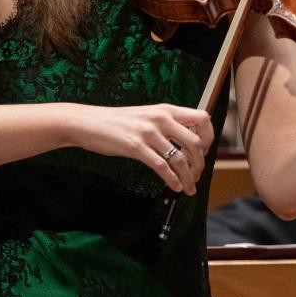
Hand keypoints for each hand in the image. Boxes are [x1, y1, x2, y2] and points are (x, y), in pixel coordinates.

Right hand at [72, 103, 212, 194]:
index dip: (209, 137)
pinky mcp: (135, 146)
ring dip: (188, 176)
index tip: (204, 152)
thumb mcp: (146, 116)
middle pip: (196, 142)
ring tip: (189, 187)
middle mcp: (161, 118)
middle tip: (197, 175)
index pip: (202, 118)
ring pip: (180, 158)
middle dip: (200, 163)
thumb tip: (186, 142)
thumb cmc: (117, 122)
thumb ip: (166, 124)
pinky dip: (172, 180)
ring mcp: (148, 132)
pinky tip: (175, 186)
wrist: (87, 122)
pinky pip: (162, 167)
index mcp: (166, 109)